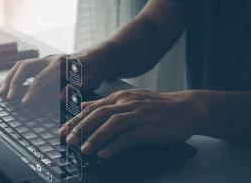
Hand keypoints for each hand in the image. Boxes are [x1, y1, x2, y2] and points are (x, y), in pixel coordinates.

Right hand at [0, 54, 103, 106]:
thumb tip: (59, 98)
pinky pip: (24, 66)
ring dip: (10, 78)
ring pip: (22, 65)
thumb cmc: (94, 70)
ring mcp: (45, 59)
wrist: (96, 56)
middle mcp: (51, 59)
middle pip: (26, 66)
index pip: (42, 78)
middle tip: (9, 98)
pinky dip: (14, 75)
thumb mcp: (91, 81)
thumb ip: (75, 89)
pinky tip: (8, 85)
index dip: (32, 91)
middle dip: (15, 82)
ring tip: (2, 92)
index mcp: (62, 64)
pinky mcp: (42, 62)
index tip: (24, 103)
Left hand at [60, 89, 199, 158]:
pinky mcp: (149, 127)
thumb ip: (106, 103)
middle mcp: (127, 103)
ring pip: (112, 125)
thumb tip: (84, 107)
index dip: (77, 119)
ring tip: (83, 149)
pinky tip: (104, 154)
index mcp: (120, 97)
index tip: (64, 130)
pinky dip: (115, 146)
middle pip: (99, 115)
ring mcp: (139, 114)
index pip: (93, 108)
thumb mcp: (130, 99)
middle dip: (81, 128)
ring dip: (95, 137)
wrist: (187, 108)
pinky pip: (129, 137)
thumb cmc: (157, 107)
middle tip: (68, 140)